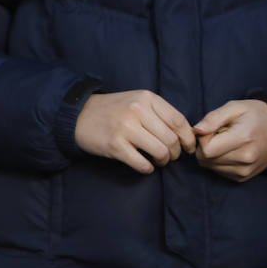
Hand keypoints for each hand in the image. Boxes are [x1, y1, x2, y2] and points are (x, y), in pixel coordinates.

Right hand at [75, 90, 195, 173]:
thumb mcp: (136, 101)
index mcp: (146, 98)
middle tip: (170, 156)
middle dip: (176, 153)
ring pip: (160, 152)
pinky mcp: (115, 145)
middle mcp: (137, 111)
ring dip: (163, 161)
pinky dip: (147, 168)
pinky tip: (144, 165)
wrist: (78, 115)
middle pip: (171, 139)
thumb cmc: (113, 110)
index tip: (188, 147)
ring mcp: (125, 128)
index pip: (178, 121)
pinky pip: (142, 164)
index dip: (188, 139)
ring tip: (158, 160)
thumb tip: (187, 134)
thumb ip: (159, 112)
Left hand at [193, 99, 266, 181]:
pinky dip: (218, 161)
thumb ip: (213, 118)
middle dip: (204, 146)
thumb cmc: (255, 115)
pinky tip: (229, 150)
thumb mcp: (234, 107)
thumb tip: (196, 130)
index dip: (202, 138)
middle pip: (206, 160)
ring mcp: (246, 170)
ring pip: (210, 166)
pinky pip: (218, 171)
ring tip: (225, 142)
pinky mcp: (244, 177)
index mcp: (243, 139)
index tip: (210, 129)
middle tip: (216, 134)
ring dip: (210, 154)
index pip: (207, 149)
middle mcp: (246, 159)